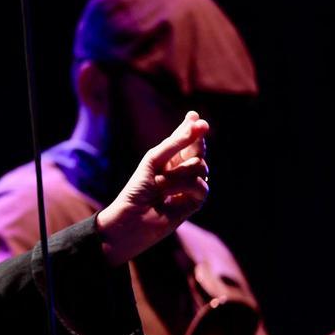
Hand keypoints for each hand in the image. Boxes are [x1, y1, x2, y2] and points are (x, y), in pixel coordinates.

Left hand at [97, 111, 210, 264]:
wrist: (132, 219)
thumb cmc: (138, 189)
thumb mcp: (154, 160)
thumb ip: (176, 143)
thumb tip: (199, 124)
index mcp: (168, 158)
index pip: (184, 138)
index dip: (190, 127)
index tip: (192, 115)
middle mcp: (181, 169)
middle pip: (198, 149)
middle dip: (195, 142)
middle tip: (195, 136)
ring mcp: (189, 185)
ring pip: (200, 166)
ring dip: (178, 175)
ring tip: (160, 186)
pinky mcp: (194, 202)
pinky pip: (202, 186)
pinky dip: (185, 189)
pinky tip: (171, 199)